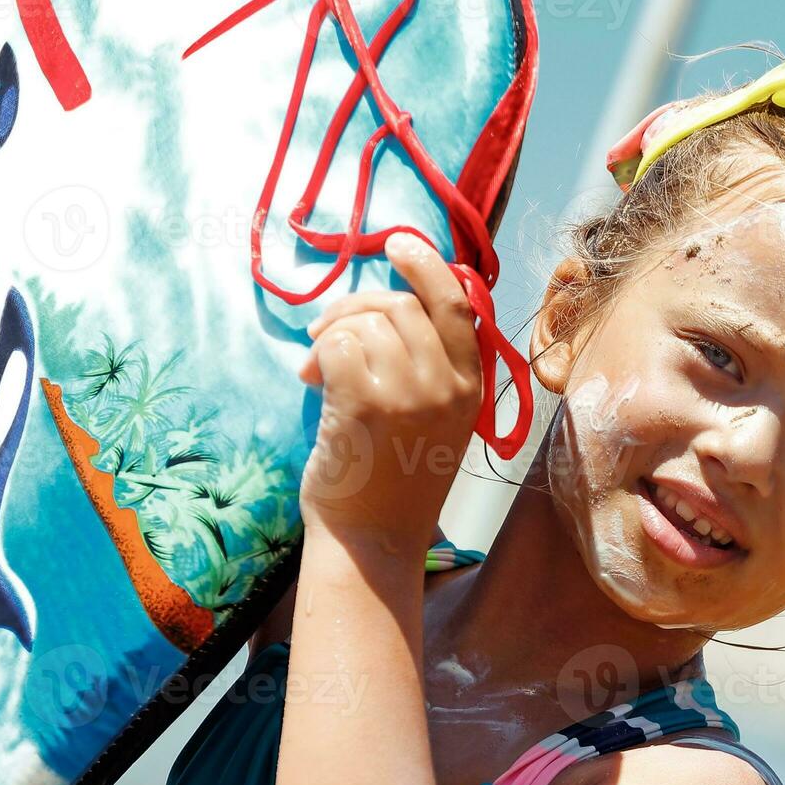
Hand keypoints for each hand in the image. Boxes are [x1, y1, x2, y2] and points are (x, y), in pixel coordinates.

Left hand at [297, 232, 482, 549]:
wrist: (371, 540)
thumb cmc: (395, 480)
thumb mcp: (436, 419)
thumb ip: (431, 365)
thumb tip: (393, 303)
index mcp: (473, 387)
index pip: (458, 303)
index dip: (426, 265)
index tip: (397, 244)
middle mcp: (449, 385)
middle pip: (403, 304)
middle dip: (358, 306)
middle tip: (326, 333)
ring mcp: (410, 393)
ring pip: (368, 320)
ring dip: (332, 333)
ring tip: (318, 369)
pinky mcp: (365, 401)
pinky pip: (338, 343)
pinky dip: (318, 354)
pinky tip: (311, 382)